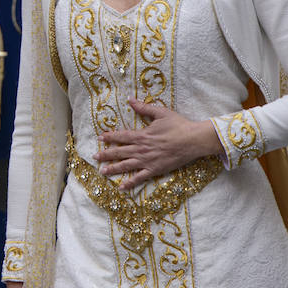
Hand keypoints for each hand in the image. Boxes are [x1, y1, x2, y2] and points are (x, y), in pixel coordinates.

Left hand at [95, 100, 223, 189]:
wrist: (193, 140)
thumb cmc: (178, 125)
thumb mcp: (160, 112)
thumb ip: (143, 107)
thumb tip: (130, 99)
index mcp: (141, 135)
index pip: (121, 136)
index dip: (109, 137)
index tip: (99, 137)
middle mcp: (141, 149)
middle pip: (119, 152)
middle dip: (106, 154)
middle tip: (94, 157)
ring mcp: (147, 161)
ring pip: (126, 166)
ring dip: (113, 168)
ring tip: (102, 171)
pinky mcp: (155, 170)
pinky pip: (139, 178)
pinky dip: (130, 183)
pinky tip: (121, 187)